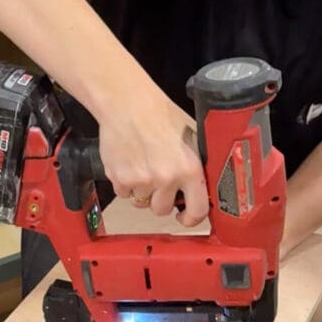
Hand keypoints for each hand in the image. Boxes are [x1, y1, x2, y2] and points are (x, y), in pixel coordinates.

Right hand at [98, 91, 208, 226]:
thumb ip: (196, 164)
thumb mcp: (191, 136)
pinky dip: (125, 184)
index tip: (185, 217)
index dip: (191, 219)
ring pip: (142, 203)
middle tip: (159, 182)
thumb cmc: (160, 114)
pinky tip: (130, 163)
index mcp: (189, 169)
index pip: (197, 211)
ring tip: (143, 167)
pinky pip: (123, 194)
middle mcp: (165, 178)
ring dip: (143, 191)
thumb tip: (202, 186)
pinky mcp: (119, 179)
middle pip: (162, 210)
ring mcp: (140, 181)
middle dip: (161, 200)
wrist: (127, 103)